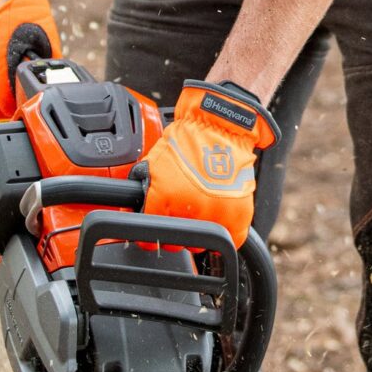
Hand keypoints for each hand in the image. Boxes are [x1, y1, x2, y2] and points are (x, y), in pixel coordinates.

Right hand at [0, 0, 59, 113]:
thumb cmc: (22, 2)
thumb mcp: (46, 33)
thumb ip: (45, 60)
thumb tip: (50, 78)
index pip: (3, 99)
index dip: (16, 102)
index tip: (26, 103)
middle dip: (10, 89)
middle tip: (25, 79)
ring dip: (0, 78)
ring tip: (14, 61)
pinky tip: (3, 53)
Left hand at [142, 80, 276, 244]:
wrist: (220, 128)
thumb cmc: (188, 141)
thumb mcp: (155, 163)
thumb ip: (146, 190)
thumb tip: (132, 208)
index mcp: (166, 197)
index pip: (151, 236)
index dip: (149, 239)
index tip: (151, 239)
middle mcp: (190, 210)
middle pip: (176, 243)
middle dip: (173, 234)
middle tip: (179, 217)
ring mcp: (216, 215)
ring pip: (200, 244)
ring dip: (198, 235)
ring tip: (200, 212)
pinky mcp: (239, 215)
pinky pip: (231, 239)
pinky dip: (225, 234)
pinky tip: (219, 221)